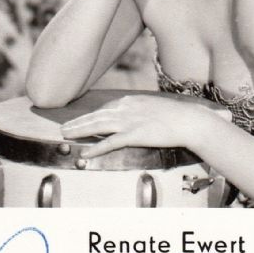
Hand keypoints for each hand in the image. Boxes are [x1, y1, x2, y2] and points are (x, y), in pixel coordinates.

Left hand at [60, 93, 231, 157]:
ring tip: (66, 136)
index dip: (90, 115)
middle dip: (78, 122)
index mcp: (131, 100)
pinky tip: (86, 152)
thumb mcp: (154, 108)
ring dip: (80, 131)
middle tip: (63, 128)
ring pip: (98, 126)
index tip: (79, 119)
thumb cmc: (176, 116)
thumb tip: (134, 118)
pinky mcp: (135, 134)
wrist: (189, 121)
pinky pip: (111, 142)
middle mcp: (127, 108)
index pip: (105, 108)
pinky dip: (97, 147)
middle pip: (97, 115)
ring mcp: (130, 121)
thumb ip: (140, 111)